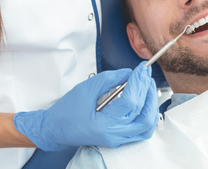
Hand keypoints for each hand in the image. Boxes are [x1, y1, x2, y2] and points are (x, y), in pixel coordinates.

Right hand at [13, 62, 157, 150]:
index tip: (142, 68)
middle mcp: (114, 135)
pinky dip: (147, 114)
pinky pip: (141, 129)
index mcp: (104, 125)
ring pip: (147, 125)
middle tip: (145, 74)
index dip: (138, 82)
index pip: (130, 102)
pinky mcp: (120, 138)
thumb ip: (109, 79)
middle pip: (144, 114)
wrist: (55, 129)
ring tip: (147, 86)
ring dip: (151, 104)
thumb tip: (129, 73)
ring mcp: (119, 139)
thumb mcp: (86, 89)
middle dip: (148, 91)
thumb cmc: (66, 112)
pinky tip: (145, 100)